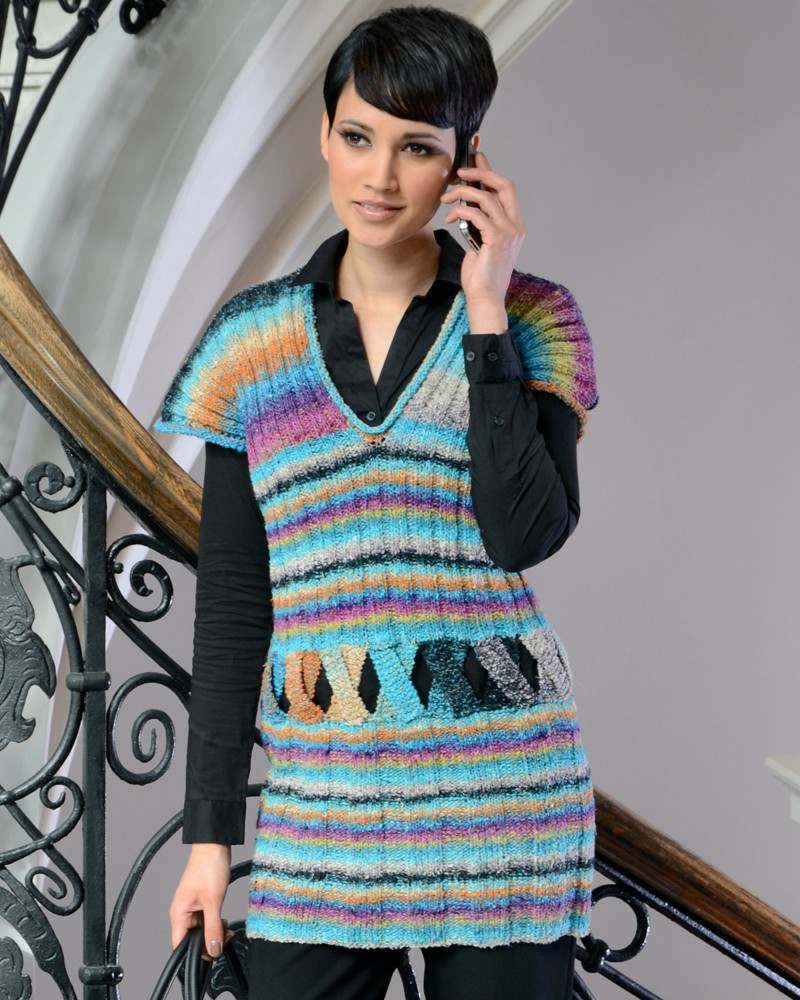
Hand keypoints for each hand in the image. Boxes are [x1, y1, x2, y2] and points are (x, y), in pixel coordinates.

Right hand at [169, 844, 234, 961]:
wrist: (214, 845)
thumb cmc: (208, 867)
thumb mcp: (213, 902)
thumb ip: (213, 928)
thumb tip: (213, 950)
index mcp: (178, 914)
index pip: (180, 945)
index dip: (195, 954)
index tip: (212, 954)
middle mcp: (182, 913)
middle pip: (192, 940)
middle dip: (209, 942)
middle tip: (224, 939)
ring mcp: (192, 907)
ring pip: (201, 930)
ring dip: (214, 933)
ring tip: (227, 930)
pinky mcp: (201, 902)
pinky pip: (206, 920)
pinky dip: (216, 923)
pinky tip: (224, 922)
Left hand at [440, 150, 526, 308]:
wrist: (485, 298)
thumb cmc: (481, 274)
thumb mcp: (480, 242)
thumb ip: (479, 223)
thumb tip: (467, 204)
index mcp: (515, 225)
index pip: (506, 188)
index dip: (490, 170)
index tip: (476, 156)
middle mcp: (515, 226)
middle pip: (503, 185)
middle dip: (480, 172)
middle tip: (459, 172)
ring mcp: (508, 233)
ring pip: (486, 198)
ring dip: (462, 193)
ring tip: (446, 198)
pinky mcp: (495, 240)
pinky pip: (476, 215)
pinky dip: (459, 211)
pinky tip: (449, 218)